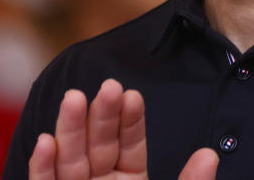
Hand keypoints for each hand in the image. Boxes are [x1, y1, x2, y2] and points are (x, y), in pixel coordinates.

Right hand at [29, 79, 217, 179]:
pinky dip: (43, 167)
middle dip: (101, 115)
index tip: (133, 94)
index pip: (130, 145)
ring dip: (70, 130)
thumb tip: (210, 155)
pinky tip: (47, 141)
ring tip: (75, 97)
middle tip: (108, 85)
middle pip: (98, 146)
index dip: (131, 120)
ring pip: (70, 160)